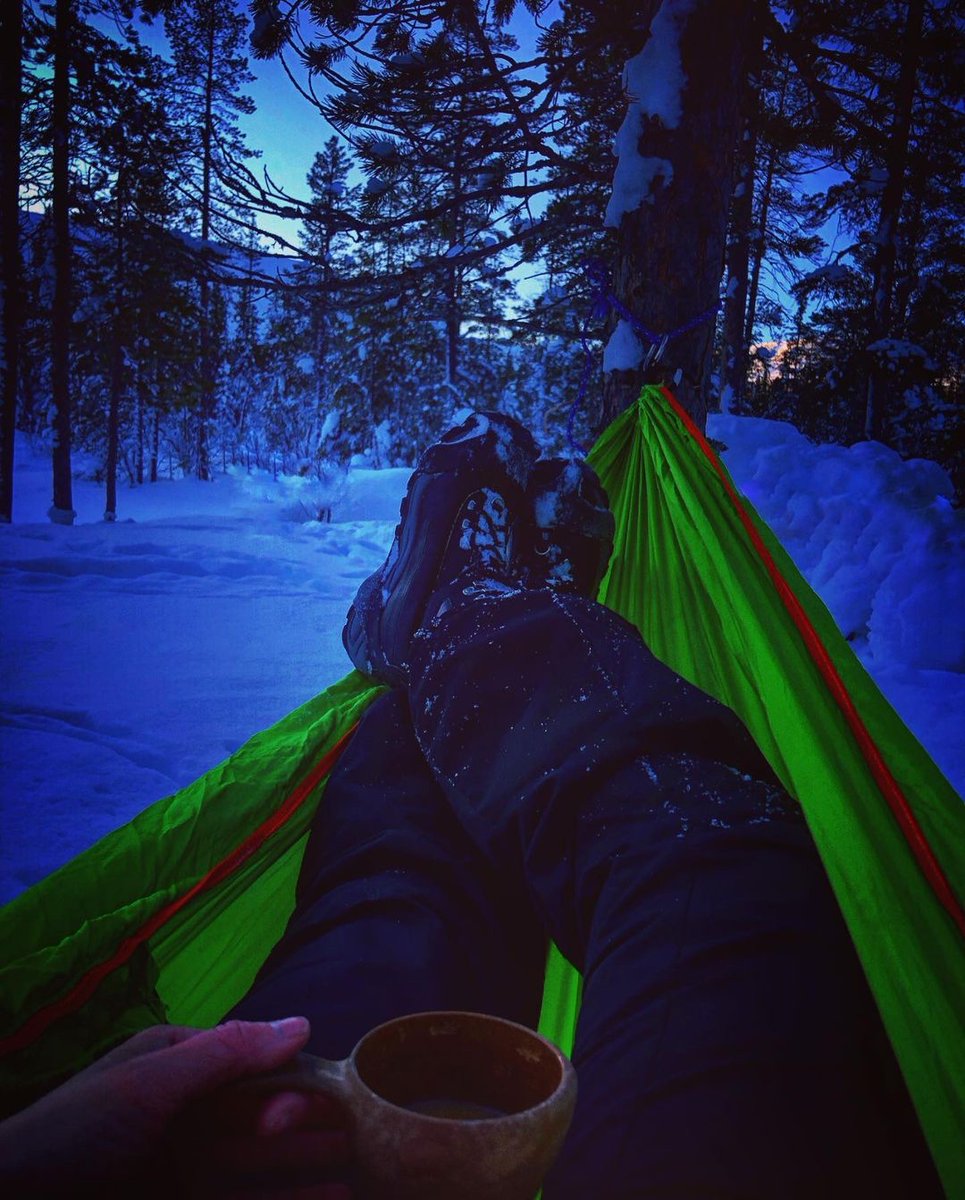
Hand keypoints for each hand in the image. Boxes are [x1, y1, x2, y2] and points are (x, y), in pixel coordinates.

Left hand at [0, 1017, 351, 1197]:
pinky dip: (287, 1199)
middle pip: (264, 1113)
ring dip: (307, 1163)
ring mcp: (187, 1164)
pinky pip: (247, 1199)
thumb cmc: (74, 1133)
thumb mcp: (152, 1081)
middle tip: (355, 1134)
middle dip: (309, 1122)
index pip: (254, 1063)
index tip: (320, 1101)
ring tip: (358, 1167)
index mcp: (179, 1065)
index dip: (292, 1080)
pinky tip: (329, 1197)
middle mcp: (190, 1112)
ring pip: (262, 1163)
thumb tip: (303, 1024)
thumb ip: (226, 1054)